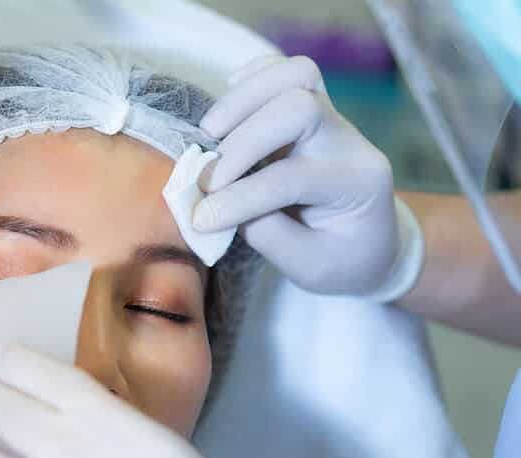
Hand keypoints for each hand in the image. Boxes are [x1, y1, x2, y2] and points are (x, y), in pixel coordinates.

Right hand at [193, 55, 408, 296]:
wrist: (372, 242)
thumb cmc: (341, 260)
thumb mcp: (309, 268)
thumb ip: (267, 234)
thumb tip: (218, 203)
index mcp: (357, 186)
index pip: (292, 179)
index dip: (239, 198)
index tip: (203, 218)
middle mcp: (349, 142)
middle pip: (299, 106)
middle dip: (243, 140)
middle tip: (210, 178)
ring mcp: (332, 118)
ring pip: (297, 74)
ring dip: (243, 99)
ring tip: (210, 134)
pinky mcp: (312, 108)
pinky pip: (284, 72)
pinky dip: (250, 82)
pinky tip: (226, 115)